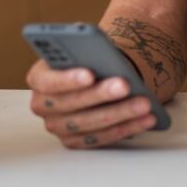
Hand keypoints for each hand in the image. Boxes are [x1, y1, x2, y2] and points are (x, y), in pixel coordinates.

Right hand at [26, 58, 156, 148]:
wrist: (95, 74)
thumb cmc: (88, 59)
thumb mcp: (84, 46)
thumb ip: (85, 45)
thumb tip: (96, 46)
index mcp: (39, 78)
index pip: (48, 81)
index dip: (68, 79)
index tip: (90, 74)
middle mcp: (42, 106)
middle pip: (71, 104)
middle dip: (101, 95)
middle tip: (125, 85)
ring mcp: (58, 127)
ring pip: (89, 124)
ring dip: (120, 114)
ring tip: (144, 103)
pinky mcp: (75, 141)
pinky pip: (101, 138)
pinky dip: (126, 128)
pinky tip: (146, 119)